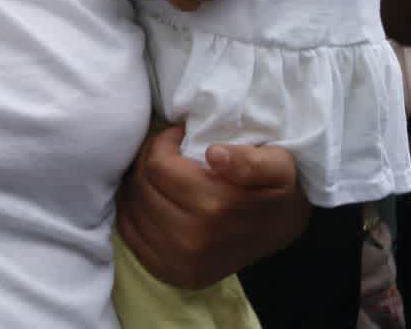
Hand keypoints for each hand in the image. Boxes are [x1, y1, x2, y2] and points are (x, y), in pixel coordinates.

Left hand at [117, 126, 309, 289]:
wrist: (280, 228)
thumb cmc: (274, 188)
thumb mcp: (277, 165)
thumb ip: (249, 160)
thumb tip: (215, 155)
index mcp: (215, 207)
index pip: (156, 164)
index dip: (163, 142)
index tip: (179, 137)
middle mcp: (192, 240)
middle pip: (141, 186)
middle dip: (147, 160)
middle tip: (166, 152)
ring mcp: (179, 262)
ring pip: (131, 208)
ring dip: (138, 184)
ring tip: (159, 173)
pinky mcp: (170, 272)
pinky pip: (129, 234)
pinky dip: (132, 211)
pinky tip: (150, 197)